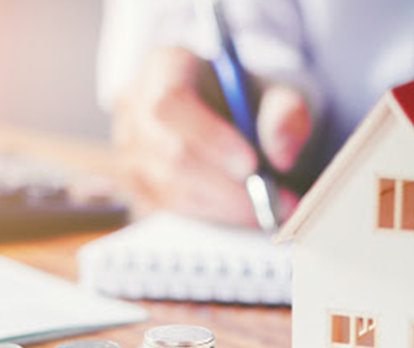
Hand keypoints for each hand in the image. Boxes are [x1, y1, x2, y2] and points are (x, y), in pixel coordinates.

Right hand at [112, 46, 309, 226]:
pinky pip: (169, 208)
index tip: (252, 164)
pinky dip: (210, 215)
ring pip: (170, 188)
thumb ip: (285, 114)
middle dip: (225, 186)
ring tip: (267, 208)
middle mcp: (134, 106)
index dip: (208, 136)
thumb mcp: (279, 94)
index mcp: (164, 66)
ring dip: (223, 205)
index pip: (170, 101)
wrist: (233, 119)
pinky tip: (240, 210)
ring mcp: (127, 148)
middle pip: (170, 153)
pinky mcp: (133, 183)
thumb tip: (281, 155)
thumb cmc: (250, 101)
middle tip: (272, 202)